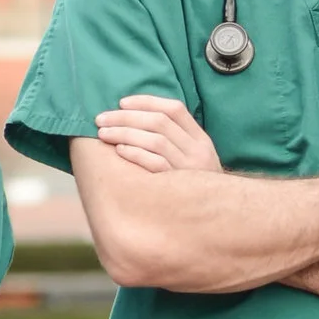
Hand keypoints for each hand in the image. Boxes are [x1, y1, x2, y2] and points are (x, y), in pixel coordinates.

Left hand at [95, 94, 222, 176]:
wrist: (216, 216)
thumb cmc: (196, 185)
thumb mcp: (196, 158)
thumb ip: (177, 139)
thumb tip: (137, 119)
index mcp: (201, 139)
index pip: (174, 109)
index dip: (146, 102)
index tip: (121, 102)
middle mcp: (198, 151)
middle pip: (159, 123)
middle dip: (126, 117)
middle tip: (101, 119)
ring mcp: (188, 168)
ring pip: (156, 141)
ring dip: (125, 133)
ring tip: (104, 134)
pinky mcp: (179, 187)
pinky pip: (155, 165)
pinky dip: (136, 154)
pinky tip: (119, 151)